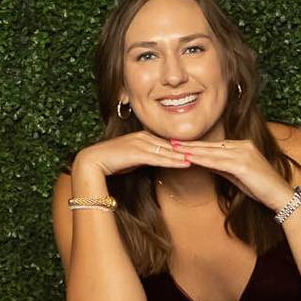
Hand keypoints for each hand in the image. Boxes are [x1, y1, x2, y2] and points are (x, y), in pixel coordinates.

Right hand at [72, 132, 191, 181]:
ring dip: (185, 156)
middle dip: (189, 150)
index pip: (168, 143)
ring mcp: (140, 143)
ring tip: (201, 159)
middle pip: (171, 145)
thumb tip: (157, 162)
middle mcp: (144, 137)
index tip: (200, 152)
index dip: (184, 148)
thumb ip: (146, 158)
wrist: (92, 162)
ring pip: (168, 151)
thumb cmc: (111, 162)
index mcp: (144, 137)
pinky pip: (159, 157)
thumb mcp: (133, 159)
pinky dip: (173, 161)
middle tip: (208, 154)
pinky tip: (185, 163)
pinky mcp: (137, 152)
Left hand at [165, 139, 296, 210]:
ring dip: (192, 151)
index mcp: (243, 146)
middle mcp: (243, 146)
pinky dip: (202, 160)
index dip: (197, 144)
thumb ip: (223, 167)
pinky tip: (190, 159)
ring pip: (212, 152)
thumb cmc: (261, 187)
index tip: (180, 144)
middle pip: (211, 145)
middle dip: (190, 144)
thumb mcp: (238, 175)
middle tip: (170, 142)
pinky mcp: (243, 165)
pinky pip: (218, 162)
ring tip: (174, 149)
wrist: (280, 195)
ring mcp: (243, 154)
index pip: (215, 144)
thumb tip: (206, 164)